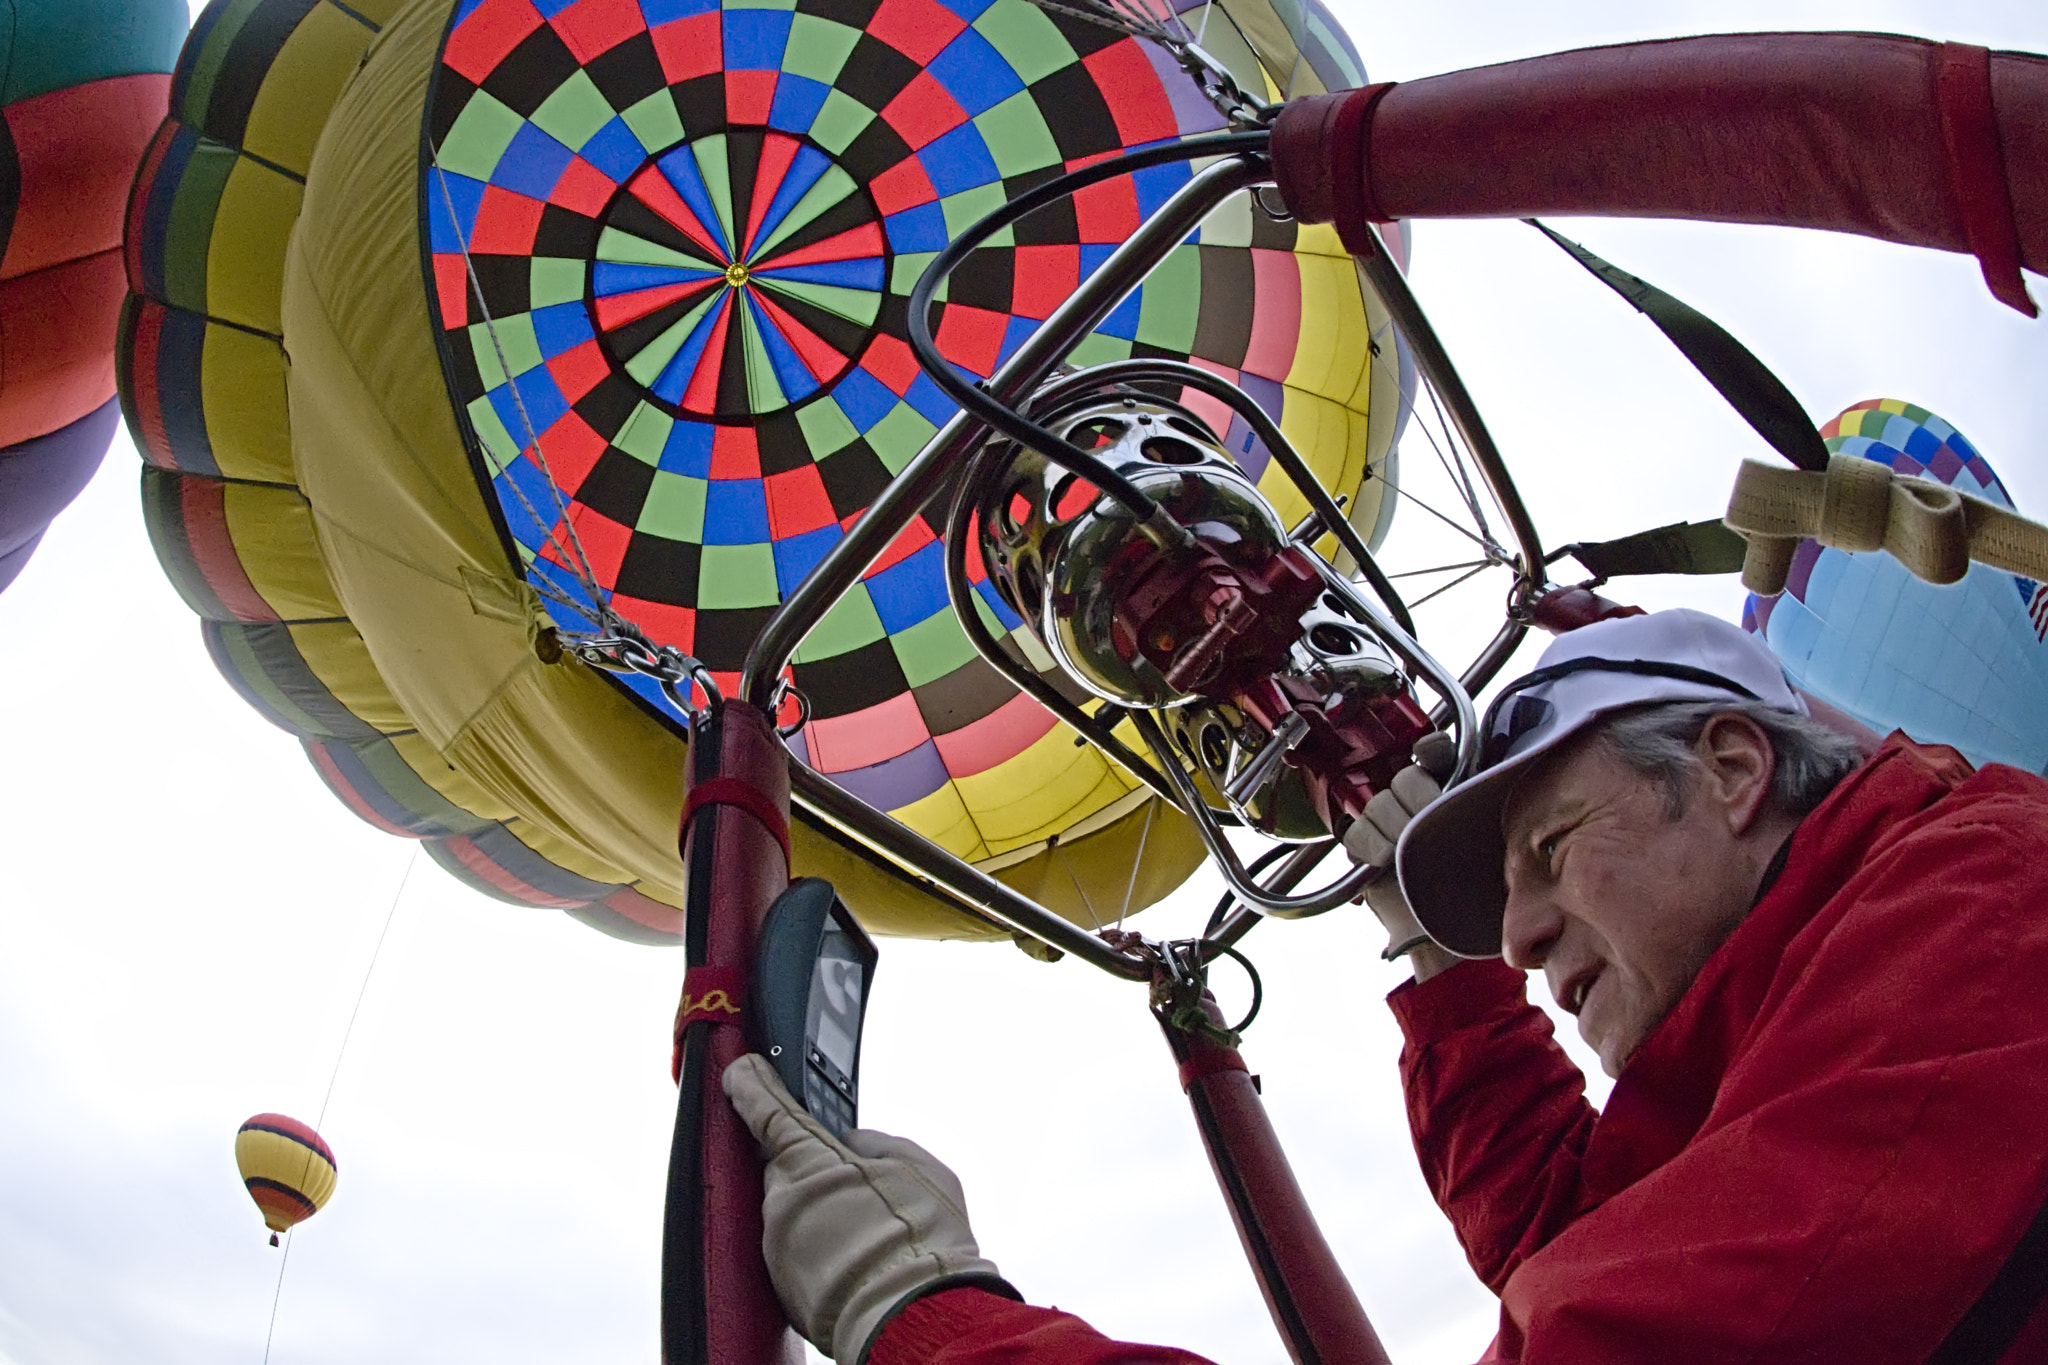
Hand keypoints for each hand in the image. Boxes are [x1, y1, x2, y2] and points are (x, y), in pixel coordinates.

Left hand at [723, 1053, 1013, 1362]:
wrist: (915, 1316)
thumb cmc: (921, 1238)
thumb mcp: (915, 1164)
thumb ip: (875, 1144)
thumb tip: (854, 1146)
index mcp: (810, 1159)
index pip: (765, 1109)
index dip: (750, 1085)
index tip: (740, 1072)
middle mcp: (783, 1201)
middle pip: (787, 1168)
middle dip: (814, 1169)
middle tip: (859, 1185)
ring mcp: (779, 1247)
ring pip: (793, 1213)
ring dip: (820, 1214)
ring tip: (870, 1233)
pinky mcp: (783, 1287)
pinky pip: (797, 1253)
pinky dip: (820, 1251)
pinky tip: (859, 1259)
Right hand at [1344, 733, 1453, 960]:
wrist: (1442, 933)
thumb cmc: (1473, 890)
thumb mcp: (1484, 838)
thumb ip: (1472, 804)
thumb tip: (1465, 782)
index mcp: (1451, 791)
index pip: (1436, 753)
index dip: (1431, 750)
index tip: (1430, 758)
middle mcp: (1418, 803)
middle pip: (1404, 777)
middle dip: (1417, 800)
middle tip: (1428, 824)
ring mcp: (1388, 823)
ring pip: (1378, 803)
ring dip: (1394, 828)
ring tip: (1409, 853)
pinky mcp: (1364, 845)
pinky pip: (1356, 831)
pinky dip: (1369, 844)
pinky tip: (1385, 860)